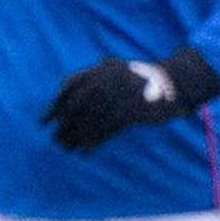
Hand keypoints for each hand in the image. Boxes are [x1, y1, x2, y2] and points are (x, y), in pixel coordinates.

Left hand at [39, 48, 219, 151]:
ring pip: (89, 120)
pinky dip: (93, 141)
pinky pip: (106, 129)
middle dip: (64, 125)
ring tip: (67, 148)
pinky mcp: (130, 112)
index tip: (45, 121)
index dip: (54, 105)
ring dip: (75, 136)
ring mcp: (118, 96)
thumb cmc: (143, 79)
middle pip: (76, 106)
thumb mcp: (117, 70)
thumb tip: (71, 104)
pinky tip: (86, 151)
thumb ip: (96, 79)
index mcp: (101, 69)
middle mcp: (106, 80)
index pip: (69, 87)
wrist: (174, 82)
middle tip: (56, 140)